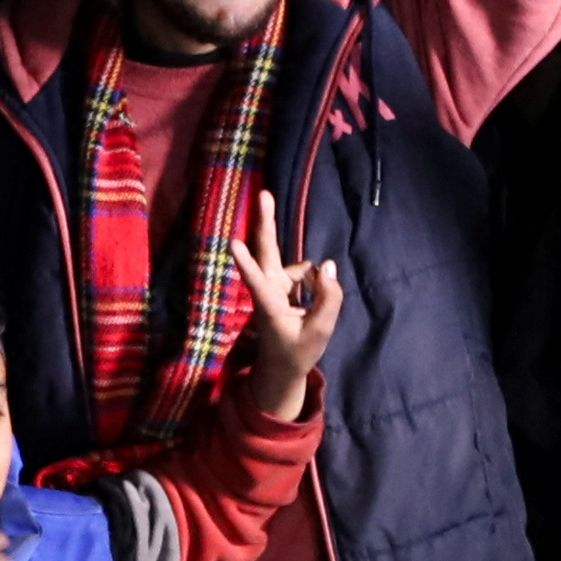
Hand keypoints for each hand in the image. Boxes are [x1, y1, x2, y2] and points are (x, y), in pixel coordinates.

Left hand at [235, 187, 345, 422]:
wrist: (282, 366)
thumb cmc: (297, 352)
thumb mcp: (321, 331)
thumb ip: (329, 299)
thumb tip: (328, 265)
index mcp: (270, 306)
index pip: (256, 281)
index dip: (246, 262)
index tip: (232, 243)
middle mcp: (269, 290)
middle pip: (267, 251)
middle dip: (266, 221)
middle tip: (263, 193)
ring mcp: (275, 285)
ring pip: (300, 269)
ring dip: (312, 281)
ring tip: (308, 317)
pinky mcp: (282, 284)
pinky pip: (307, 275)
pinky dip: (315, 285)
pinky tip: (312, 308)